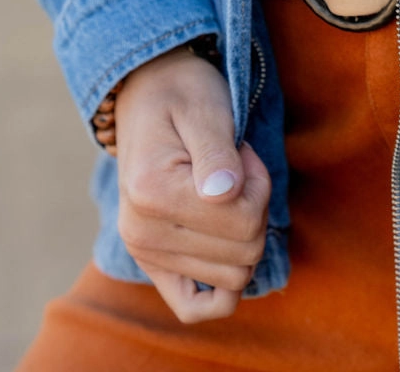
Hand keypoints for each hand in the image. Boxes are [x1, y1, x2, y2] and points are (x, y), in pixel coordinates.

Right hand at [114, 45, 270, 323]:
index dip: (258, 183)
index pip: (244, 220)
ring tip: (225, 189)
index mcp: (153, 193)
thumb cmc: (182, 94)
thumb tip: (226, 195)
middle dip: (256, 206)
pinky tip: (225, 240)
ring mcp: (144, 253)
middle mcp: (141, 234)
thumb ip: (217, 152)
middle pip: (244, 252)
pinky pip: (195, 307)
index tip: (240, 152)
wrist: (146, 93)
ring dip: (244, 232)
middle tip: (236, 169)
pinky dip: (223, 286)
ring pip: (234, 276)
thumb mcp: (206, 108)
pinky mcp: (152, 264)